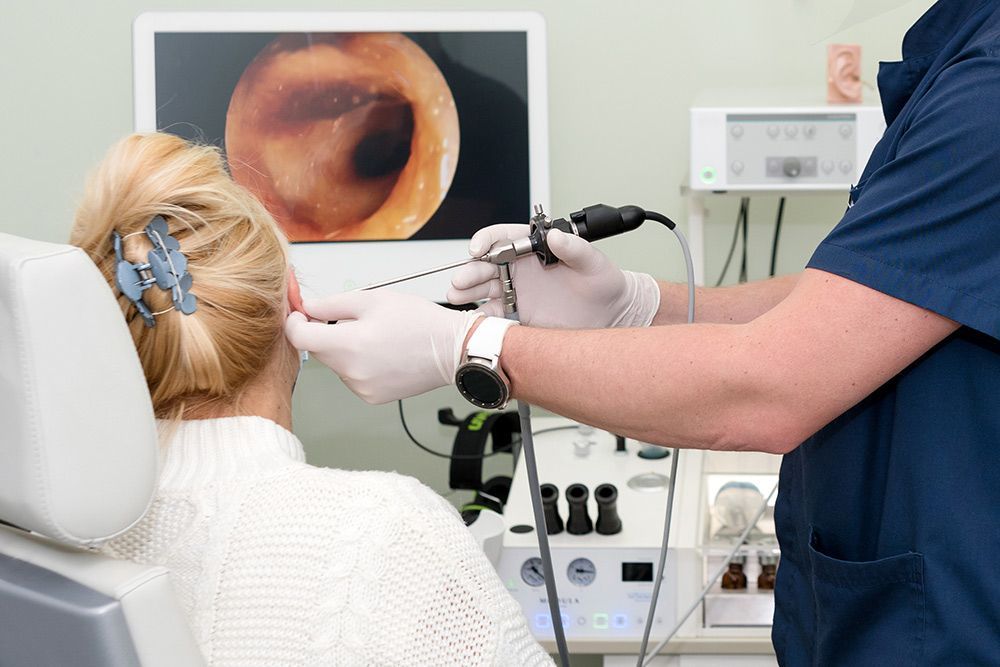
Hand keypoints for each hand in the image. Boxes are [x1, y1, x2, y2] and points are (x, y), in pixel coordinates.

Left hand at [284, 290, 481, 403]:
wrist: (452, 350)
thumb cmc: (420, 322)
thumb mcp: (373, 300)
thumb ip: (332, 304)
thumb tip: (307, 308)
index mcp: (348, 345)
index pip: (298, 337)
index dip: (295, 321)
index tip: (301, 313)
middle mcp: (351, 372)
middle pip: (318, 350)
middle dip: (325, 333)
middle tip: (351, 319)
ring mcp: (361, 388)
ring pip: (337, 363)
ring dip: (345, 349)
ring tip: (377, 337)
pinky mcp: (372, 396)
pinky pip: (353, 376)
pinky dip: (360, 364)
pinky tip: (383, 353)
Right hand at [447, 224, 660, 328]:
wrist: (610, 313)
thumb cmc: (603, 280)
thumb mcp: (593, 261)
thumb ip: (574, 248)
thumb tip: (555, 236)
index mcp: (532, 247)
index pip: (501, 237)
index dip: (486, 240)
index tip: (477, 248)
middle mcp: (519, 268)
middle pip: (485, 264)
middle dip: (470, 271)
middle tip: (461, 280)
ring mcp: (516, 292)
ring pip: (483, 289)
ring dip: (467, 292)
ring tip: (457, 296)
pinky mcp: (518, 315)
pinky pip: (495, 316)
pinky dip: (482, 318)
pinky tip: (474, 320)